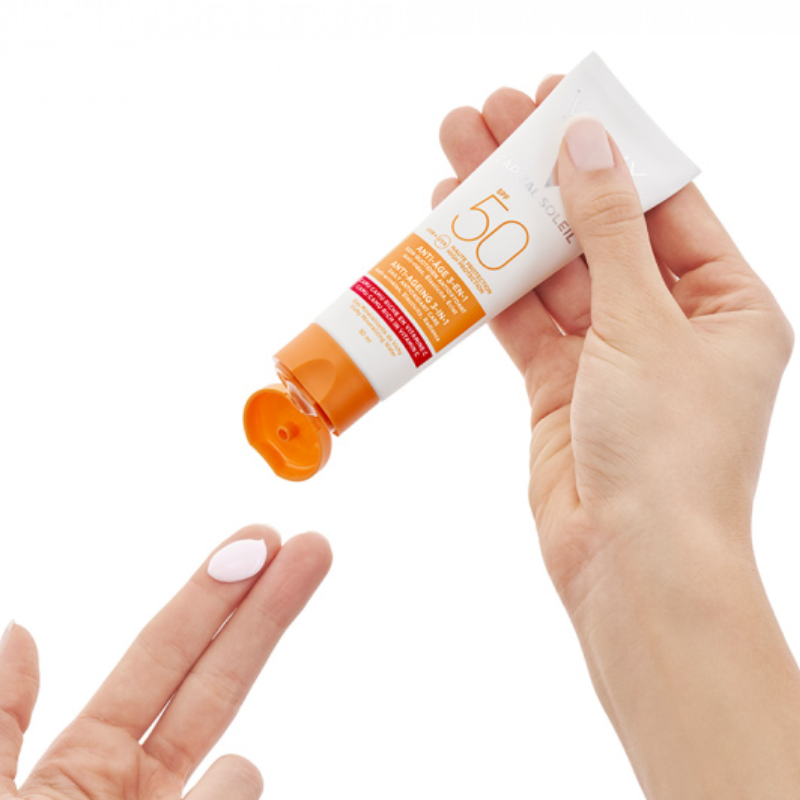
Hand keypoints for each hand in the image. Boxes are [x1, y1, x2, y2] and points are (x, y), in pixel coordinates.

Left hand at [0, 525, 331, 799]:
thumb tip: (20, 634)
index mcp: (83, 766)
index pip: (164, 657)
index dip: (210, 594)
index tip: (253, 543)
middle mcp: (140, 796)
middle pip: (222, 679)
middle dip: (267, 608)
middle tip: (312, 548)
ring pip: (233, 777)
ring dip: (214, 788)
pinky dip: (219, 799)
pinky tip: (212, 788)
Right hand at [435, 80, 798, 797]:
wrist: (631, 565)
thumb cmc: (669, 456)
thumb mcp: (645, 324)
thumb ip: (607, 232)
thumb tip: (586, 147)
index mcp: (727, 303)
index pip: (662, 202)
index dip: (608, 149)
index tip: (556, 102)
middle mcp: (670, 325)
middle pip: (596, 229)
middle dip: (541, 174)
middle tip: (487, 116)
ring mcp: (609, 356)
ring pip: (550, 271)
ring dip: (506, 221)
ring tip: (456, 159)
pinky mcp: (559, 386)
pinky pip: (521, 319)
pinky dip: (489, 281)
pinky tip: (455, 235)